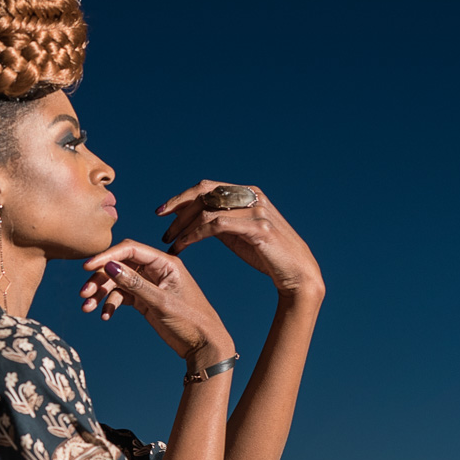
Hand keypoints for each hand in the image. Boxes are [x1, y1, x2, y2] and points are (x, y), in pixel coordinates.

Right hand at [79, 239, 233, 363]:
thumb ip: (134, 283)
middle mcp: (156, 270)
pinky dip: (112, 304)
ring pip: (118, 282)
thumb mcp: (161, 302)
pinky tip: (105, 315)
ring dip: (102, 294)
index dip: (107, 256)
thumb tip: (109, 266)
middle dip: (100, 279)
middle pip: (120, 266)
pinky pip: (122, 296)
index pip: (130, 250)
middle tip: (84, 293)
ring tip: (88, 308)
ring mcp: (149, 285)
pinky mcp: (145, 300)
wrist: (203, 345)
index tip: (87, 267)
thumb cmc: (190, 320)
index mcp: (165, 263)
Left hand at [158, 180, 324, 297]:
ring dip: (183, 226)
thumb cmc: (267, 255)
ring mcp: (256, 210)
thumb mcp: (239, 234)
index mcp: (247, 193)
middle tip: (163, 229)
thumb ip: (220, 222)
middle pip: (204, 193)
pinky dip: (194, 235)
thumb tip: (193, 219)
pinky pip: (216, 226)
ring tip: (171, 242)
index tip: (161, 212)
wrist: (298, 273)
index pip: (207, 187)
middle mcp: (252, 196)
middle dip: (178, 210)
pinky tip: (183, 246)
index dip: (181, 197)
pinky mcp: (258, 228)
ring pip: (207, 209)